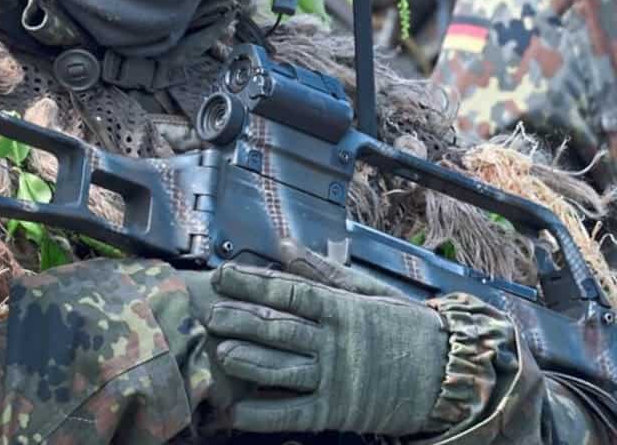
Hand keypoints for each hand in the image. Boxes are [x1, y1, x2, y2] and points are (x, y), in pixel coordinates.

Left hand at [204, 239, 449, 435]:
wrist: (453, 375)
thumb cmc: (407, 328)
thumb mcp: (369, 292)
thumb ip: (323, 272)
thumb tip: (285, 245)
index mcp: (342, 309)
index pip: (289, 292)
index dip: (252, 284)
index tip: (221, 276)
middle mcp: (335, 343)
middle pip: (278, 329)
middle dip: (240, 321)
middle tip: (208, 314)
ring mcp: (336, 379)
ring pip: (281, 369)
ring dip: (247, 361)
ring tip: (219, 352)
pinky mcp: (338, 412)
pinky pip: (294, 414)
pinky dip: (264, 414)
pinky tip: (237, 411)